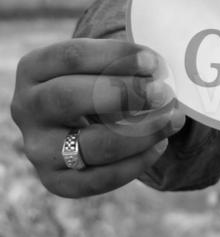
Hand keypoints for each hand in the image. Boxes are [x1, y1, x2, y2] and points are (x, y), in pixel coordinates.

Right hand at [10, 39, 185, 197]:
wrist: (82, 118)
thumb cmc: (101, 79)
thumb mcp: (103, 61)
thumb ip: (125, 61)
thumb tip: (162, 70)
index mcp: (35, 68)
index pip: (71, 56)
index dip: (116, 57)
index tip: (154, 62)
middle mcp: (27, 108)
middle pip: (69, 97)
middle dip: (124, 94)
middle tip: (164, 92)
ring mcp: (38, 148)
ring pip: (90, 144)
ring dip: (141, 133)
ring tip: (174, 119)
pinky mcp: (56, 180)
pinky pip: (98, 179)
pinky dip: (135, 163)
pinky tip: (160, 145)